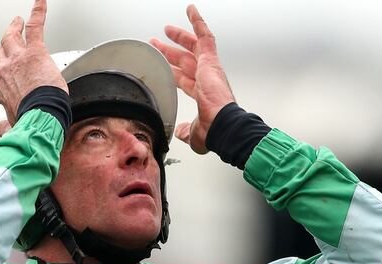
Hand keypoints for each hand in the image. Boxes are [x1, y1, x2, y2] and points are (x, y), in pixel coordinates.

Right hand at [0, 0, 66, 128]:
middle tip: (9, 38)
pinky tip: (40, 3)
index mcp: (0, 88)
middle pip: (0, 53)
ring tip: (18, 21)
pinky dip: (38, 13)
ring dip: (14, 27)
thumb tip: (0, 129)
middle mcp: (4, 71)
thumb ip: (5, 125)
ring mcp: (18, 59)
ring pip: (11, 37)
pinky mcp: (35, 51)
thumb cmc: (28, 120)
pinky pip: (35, 27)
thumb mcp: (12, 125)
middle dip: (4, 46)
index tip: (3, 75)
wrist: (40, 116)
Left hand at [150, 5, 234, 153]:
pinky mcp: (211, 61)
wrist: (223, 124)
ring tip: (167, 29)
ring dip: (179, 36)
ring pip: (193, 46)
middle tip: (158, 43)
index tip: (163, 67)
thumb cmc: (214, 130)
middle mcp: (206, 79)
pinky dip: (198, 21)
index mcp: (203, 93)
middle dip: (170, 52)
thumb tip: (180, 132)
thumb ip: (186, 131)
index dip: (172, 72)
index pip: (184, 79)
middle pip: (185, 61)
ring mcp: (209, 69)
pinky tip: (191, 10)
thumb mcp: (194, 133)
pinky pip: (205, 36)